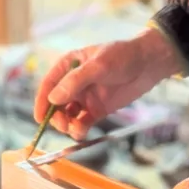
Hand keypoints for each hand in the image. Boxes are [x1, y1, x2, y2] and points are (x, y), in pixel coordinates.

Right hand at [33, 28, 181, 140]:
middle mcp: (73, 83)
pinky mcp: (97, 110)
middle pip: (55, 103)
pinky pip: (82, 122)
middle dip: (55, 116)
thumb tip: (53, 99)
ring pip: (67, 115)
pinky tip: (81, 132)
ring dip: (66, 124)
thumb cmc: (123, 56)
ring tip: (75, 129)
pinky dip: (79, 129)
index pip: (48, 84)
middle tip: (62, 124)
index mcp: (68, 66)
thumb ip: (75, 82)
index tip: (39, 117)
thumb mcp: (98, 65)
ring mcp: (85, 97)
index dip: (41, 101)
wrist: (149, 64)